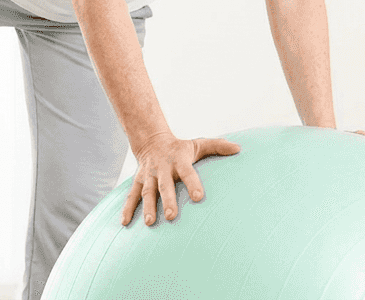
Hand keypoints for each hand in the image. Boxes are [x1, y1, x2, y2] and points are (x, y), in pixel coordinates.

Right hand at [122, 132, 241, 226]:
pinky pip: (131, 195)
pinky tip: (124, 223)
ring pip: (146, 192)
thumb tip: (239, 148)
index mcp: (179, 160)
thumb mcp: (198, 144)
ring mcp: (148, 175)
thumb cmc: (180, 148)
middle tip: (171, 216)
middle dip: (167, 200)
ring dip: (147, 207)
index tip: (198, 197)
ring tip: (150, 223)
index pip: (187, 172)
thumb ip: (218, 146)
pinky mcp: (138, 181)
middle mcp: (162, 168)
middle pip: (164, 185)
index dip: (193, 183)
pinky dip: (127, 209)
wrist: (151, 140)